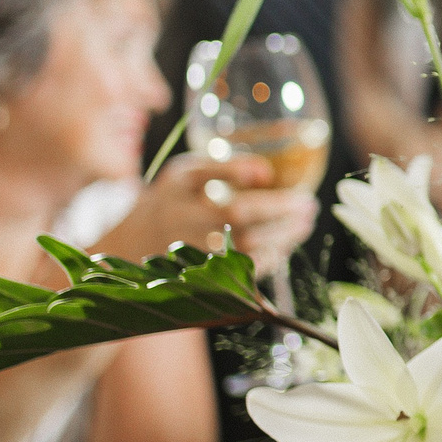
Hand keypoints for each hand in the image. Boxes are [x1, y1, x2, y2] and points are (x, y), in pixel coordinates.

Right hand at [106, 156, 315, 275]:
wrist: (132, 247)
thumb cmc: (174, 202)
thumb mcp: (186, 175)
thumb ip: (223, 167)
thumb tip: (266, 171)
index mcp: (174, 185)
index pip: (204, 173)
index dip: (237, 171)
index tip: (266, 173)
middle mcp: (178, 217)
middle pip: (234, 213)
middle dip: (278, 208)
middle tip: (308, 203)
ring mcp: (189, 249)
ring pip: (243, 245)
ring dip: (282, 234)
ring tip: (305, 221)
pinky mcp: (199, 274)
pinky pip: (242, 269)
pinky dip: (270, 257)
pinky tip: (286, 244)